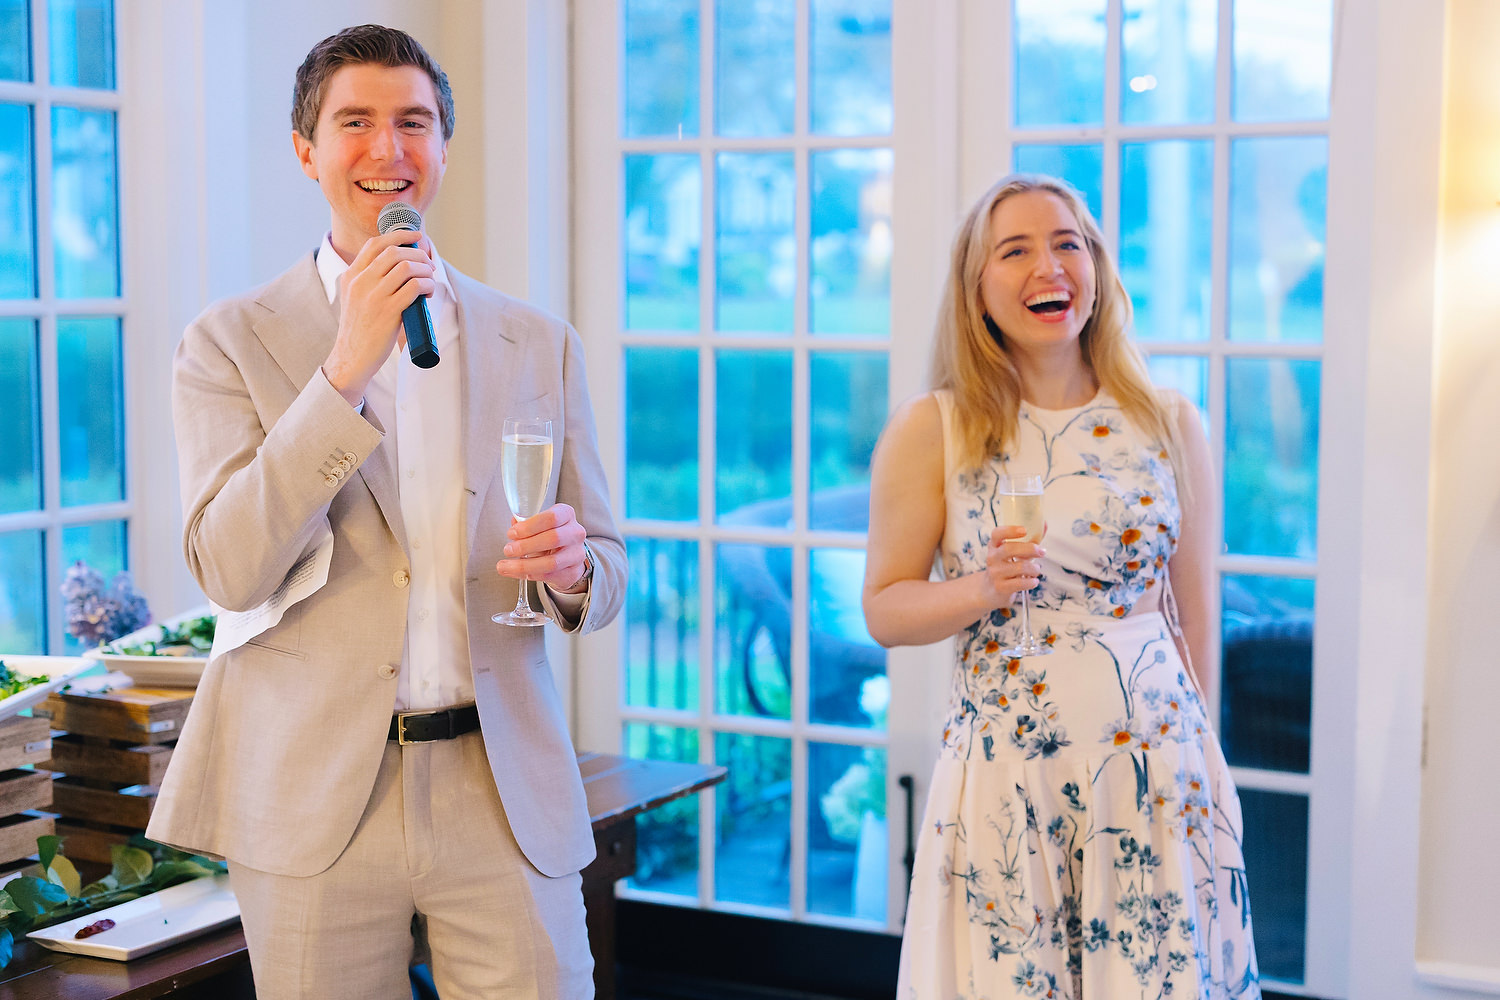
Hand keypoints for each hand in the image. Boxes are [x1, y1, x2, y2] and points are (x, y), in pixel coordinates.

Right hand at [323, 230, 435, 404]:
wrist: (351, 358)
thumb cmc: (360, 329)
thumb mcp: (355, 298)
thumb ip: (369, 281)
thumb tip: (399, 266)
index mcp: (351, 276)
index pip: (375, 244)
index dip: (398, 235)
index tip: (416, 236)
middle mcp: (360, 282)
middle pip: (395, 252)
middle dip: (418, 254)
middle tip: (429, 265)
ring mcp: (373, 296)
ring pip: (406, 267)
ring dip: (425, 270)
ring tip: (430, 280)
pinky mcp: (387, 312)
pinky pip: (414, 287)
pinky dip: (427, 285)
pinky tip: (429, 292)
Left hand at [496, 503, 590, 592]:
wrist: (567, 556)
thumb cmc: (550, 536)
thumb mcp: (539, 524)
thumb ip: (525, 523)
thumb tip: (514, 523)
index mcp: (566, 515)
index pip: (551, 518)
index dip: (529, 526)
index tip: (512, 533)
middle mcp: (575, 533)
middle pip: (552, 539)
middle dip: (525, 546)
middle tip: (508, 550)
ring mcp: (576, 554)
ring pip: (550, 562)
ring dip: (524, 565)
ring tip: (505, 565)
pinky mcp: (572, 572)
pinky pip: (547, 575)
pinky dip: (527, 574)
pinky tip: (514, 572)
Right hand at [982, 525, 1046, 606]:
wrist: (991, 590)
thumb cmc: (1007, 566)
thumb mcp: (1013, 552)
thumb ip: (1028, 540)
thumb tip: (1044, 524)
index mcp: (994, 545)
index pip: (997, 534)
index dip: (1010, 530)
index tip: (1024, 530)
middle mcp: (992, 557)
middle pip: (1009, 548)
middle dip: (1030, 548)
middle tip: (1042, 552)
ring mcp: (995, 573)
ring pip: (1020, 567)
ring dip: (1034, 568)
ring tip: (1036, 570)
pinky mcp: (1000, 587)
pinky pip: (1021, 583)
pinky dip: (1032, 582)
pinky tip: (1034, 581)